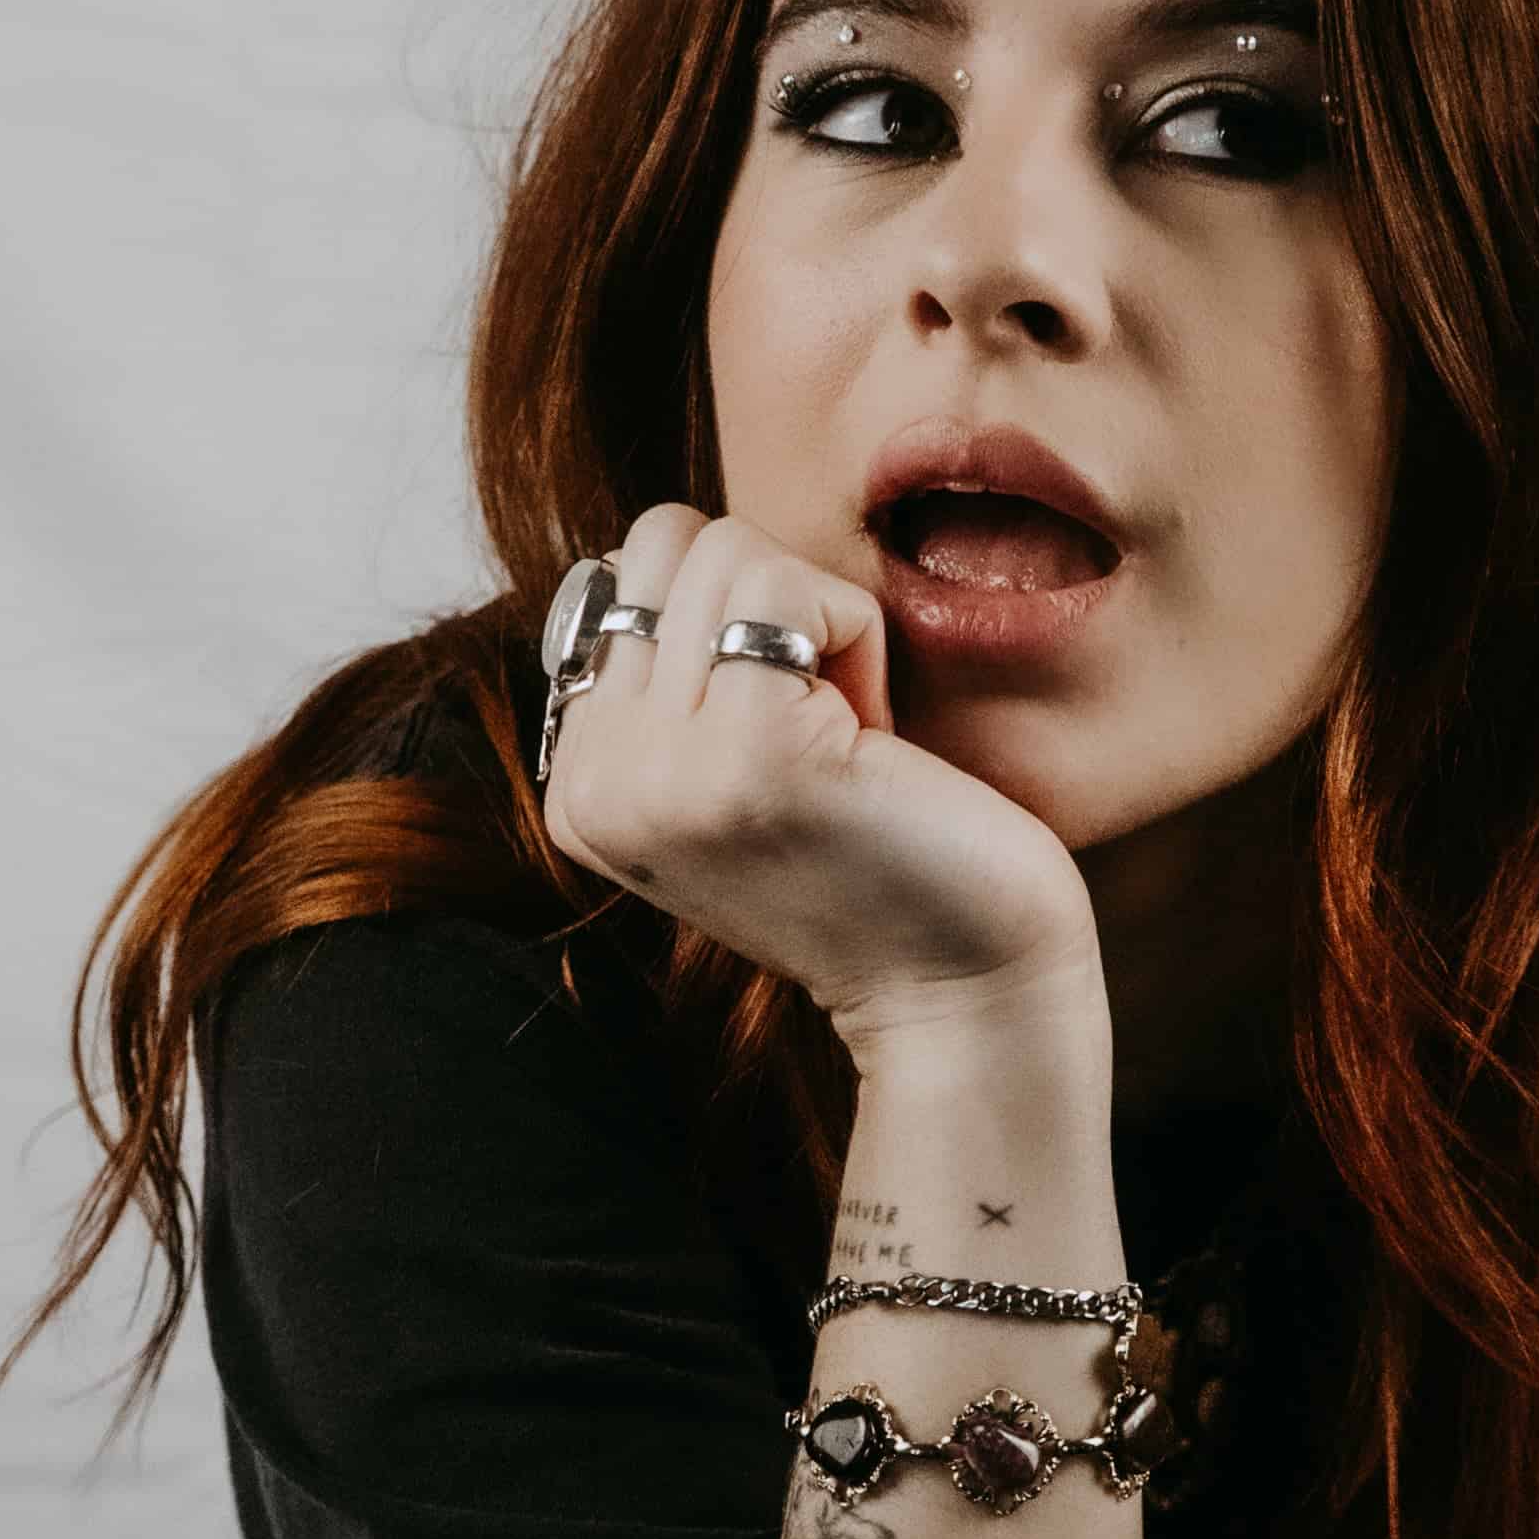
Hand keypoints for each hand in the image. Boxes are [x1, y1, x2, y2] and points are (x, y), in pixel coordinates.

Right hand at [543, 501, 1097, 1046]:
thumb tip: (655, 546)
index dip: (732, 626)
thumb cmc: (877, 863)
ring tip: (845, 741)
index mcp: (577, 787)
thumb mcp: (727, 772)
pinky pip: (788, 582)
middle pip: (662, 546)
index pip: (619, 579)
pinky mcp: (748, 746)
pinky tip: (874, 738)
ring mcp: (660, 767)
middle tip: (822, 733)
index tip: (783, 746)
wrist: (960, 993)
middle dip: (769, 607)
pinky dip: (857, 634)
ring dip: (816, 622)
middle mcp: (592, 782)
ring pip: (721, 549)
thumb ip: (669, 682)